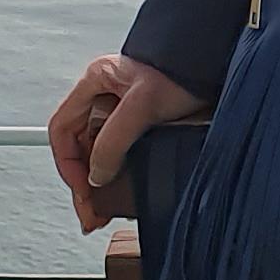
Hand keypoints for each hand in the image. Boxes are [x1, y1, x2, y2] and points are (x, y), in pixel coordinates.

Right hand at [46, 53, 203, 232]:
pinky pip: (123, 155)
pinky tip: (124, 193)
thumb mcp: (144, 104)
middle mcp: (106, 97)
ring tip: (105, 210)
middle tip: (92, 212)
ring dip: (100, 183)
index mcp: (96, 82)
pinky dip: (120, 177)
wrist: (216, 67)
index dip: (68, 163)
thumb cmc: (184, 69)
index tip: (83, 189)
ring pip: (100, 153)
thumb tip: (97, 175)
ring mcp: (125, 112)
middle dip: (84, 182)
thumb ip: (114, 139)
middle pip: (80, 146)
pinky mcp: (145, 125)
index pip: (63, 129)